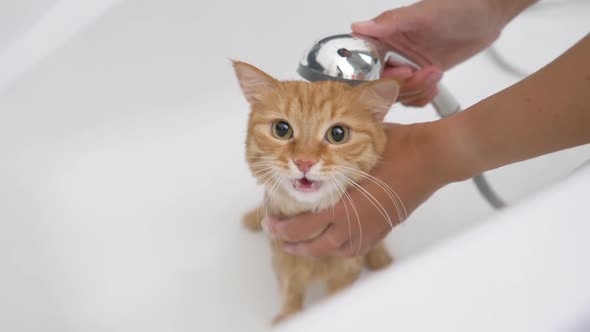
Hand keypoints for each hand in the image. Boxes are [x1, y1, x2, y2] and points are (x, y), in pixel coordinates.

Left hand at [265, 122, 452, 256]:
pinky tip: (333, 244)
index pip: (302, 225)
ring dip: (313, 250)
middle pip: (314, 244)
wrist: (431, 159)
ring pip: (334, 251)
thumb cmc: (397, 148)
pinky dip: (339, 249)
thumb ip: (333, 150)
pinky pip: (355, 248)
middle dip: (291, 243)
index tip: (269, 222)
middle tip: (277, 238)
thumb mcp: (358, 143)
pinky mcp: (383, 229)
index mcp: (343, 205)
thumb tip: (311, 144)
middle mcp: (355, 223)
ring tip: (299, 245)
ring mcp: (370, 229)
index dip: (281, 227)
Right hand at [351, 0, 513, 105]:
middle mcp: (392, 52)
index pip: (364, 63)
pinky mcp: (420, 76)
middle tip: (419, 74)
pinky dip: (420, 97)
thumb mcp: (424, 14)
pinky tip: (433, 86)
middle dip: (400, 86)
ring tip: (433, 75)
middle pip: (379, 84)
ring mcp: (406, 66)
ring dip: (414, 91)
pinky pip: (411, 97)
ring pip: (395, 93)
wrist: (487, 17)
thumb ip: (391, 22)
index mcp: (385, 36)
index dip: (376, 75)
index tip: (397, 74)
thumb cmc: (458, 7)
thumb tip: (359, 27)